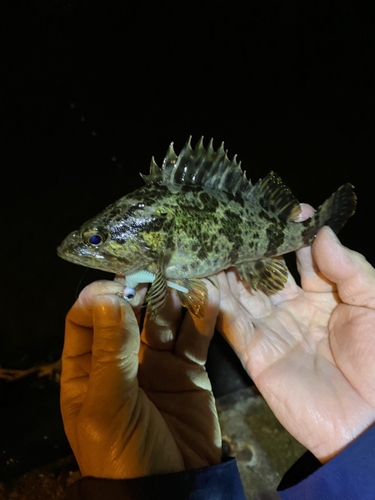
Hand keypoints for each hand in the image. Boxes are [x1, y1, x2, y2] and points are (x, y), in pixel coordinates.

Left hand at [60, 280, 221, 478]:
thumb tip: (108, 296)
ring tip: (187, 280)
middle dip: (143, 291)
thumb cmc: (125, 454)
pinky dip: (202, 318)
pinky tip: (209, 298)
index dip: (99, 298)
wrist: (172, 492)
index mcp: (89, 369)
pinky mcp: (189, 371)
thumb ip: (110, 352)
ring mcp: (157, 364)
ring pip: (164, 320)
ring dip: (174, 299)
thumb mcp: (108, 407)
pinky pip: (194, 338)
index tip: (120, 286)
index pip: (86, 319)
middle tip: (160, 273)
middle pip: (129, 312)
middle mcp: (122, 360)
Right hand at [217, 226, 374, 461]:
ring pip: (241, 293)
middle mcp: (291, 306)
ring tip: (209, 243)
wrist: (371, 421)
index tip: (286, 208)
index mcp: (322, 292)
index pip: (298, 254)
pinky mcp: (255, 353)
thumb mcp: (373, 304)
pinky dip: (216, 303)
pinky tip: (204, 281)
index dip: (290, 231)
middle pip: (263, 270)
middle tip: (231, 220)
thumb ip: (348, 268)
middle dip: (248, 247)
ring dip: (225, 270)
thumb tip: (320, 232)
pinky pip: (231, 324)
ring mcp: (271, 328)